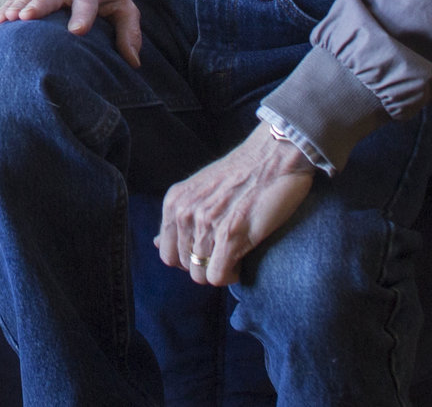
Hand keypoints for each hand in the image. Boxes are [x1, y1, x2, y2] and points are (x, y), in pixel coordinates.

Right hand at [0, 0, 140, 64]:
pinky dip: (8, 5)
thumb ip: (129, 32)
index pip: (88, 0)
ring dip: (18, 4)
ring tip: (6, 19)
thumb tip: (133, 62)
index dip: (83, 15)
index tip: (77, 32)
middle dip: (39, 4)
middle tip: (26, 18)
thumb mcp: (124, 7)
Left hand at [155, 121, 316, 287]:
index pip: (167, 252)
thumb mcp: (199, 189)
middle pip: (184, 266)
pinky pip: (218, 276)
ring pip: (200, 275)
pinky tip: (241, 260)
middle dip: (204, 266)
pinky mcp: (229, 236)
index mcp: (174, 202)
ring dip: (219, 270)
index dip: (188, 258)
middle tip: (224, 253)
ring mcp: (205, 225)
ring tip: (235, 254)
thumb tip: (156, 244)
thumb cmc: (242, 172)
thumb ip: (178, 216)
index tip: (208, 250)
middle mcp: (184, 213)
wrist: (274, 155)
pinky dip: (231, 275)